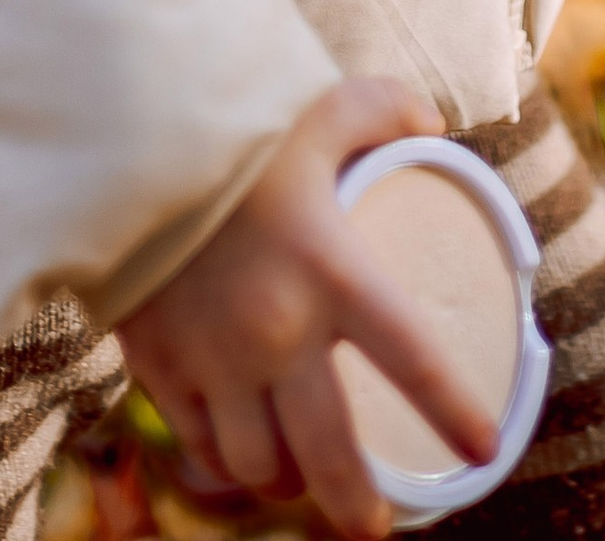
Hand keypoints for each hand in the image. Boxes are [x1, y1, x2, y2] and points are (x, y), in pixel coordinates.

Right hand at [118, 78, 498, 540]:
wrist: (121, 133)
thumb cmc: (231, 120)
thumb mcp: (318, 105)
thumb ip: (382, 111)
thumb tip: (433, 123)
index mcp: (333, 270)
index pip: (412, 359)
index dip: (452, 412)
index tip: (483, 451)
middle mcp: (278, 329)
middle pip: (330, 452)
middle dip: (356, 505)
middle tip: (373, 529)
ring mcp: (215, 356)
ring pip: (258, 462)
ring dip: (284, 480)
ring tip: (298, 480)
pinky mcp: (161, 362)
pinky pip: (198, 441)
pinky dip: (222, 461)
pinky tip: (236, 457)